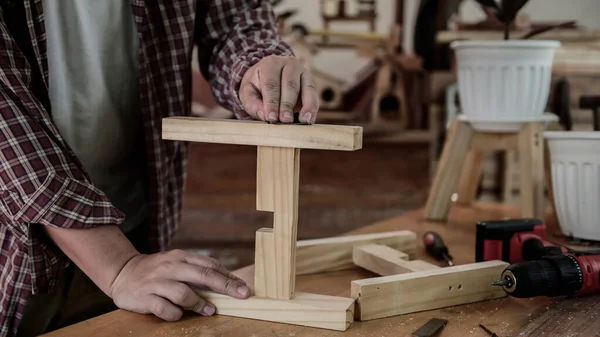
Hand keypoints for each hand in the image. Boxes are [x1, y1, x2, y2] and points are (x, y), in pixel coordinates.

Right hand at [110, 249, 250, 320]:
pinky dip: (175, 313)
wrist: (123, 272)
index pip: (209, 265)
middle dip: (225, 286)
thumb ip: (198, 271)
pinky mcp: (144, 297)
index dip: (228, 276)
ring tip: (210, 310)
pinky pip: (164, 308)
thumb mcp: (177, 264)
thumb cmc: (157, 271)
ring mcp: (156, 282)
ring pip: (184, 293)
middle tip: (241, 295)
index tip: (243, 287)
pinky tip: (179, 314)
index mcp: (181, 257)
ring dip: (200, 303)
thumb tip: (227, 282)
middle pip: (203, 275)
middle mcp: (170, 266)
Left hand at [238, 55, 318, 123]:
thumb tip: (264, 115)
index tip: (271, 118)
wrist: (270, 74)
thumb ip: (252, 103)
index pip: (271, 84)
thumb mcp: (248, 91)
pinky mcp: (311, 81)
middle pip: (289, 85)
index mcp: (270, 64)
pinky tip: (309, 119)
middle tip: (285, 121)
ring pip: (306, 88)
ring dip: (306, 106)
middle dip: (287, 105)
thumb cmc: (257, 85)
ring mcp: (302, 71)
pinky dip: (313, 107)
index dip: (271, 102)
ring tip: (303, 121)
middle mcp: (289, 64)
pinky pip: (314, 94)